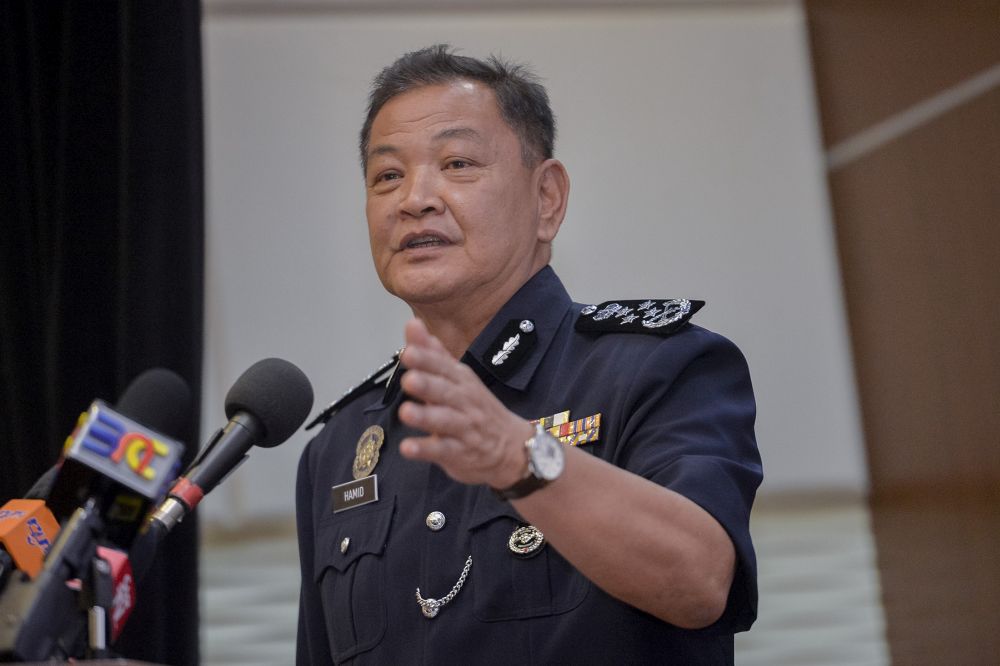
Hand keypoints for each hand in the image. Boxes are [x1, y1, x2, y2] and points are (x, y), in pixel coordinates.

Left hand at [397, 318, 532, 487]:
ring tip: (406, 412)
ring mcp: (463, 428)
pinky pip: (442, 451)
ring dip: (425, 417)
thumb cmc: (477, 408)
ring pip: (444, 421)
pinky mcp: (460, 452)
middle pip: (445, 391)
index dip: (426, 359)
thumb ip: (432, 352)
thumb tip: (412, 324)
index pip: (443, 366)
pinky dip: (425, 449)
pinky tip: (408, 447)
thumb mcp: (457, 377)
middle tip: (409, 379)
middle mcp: (463, 401)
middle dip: (427, 384)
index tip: (409, 351)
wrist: (512, 446)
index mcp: (460, 380)